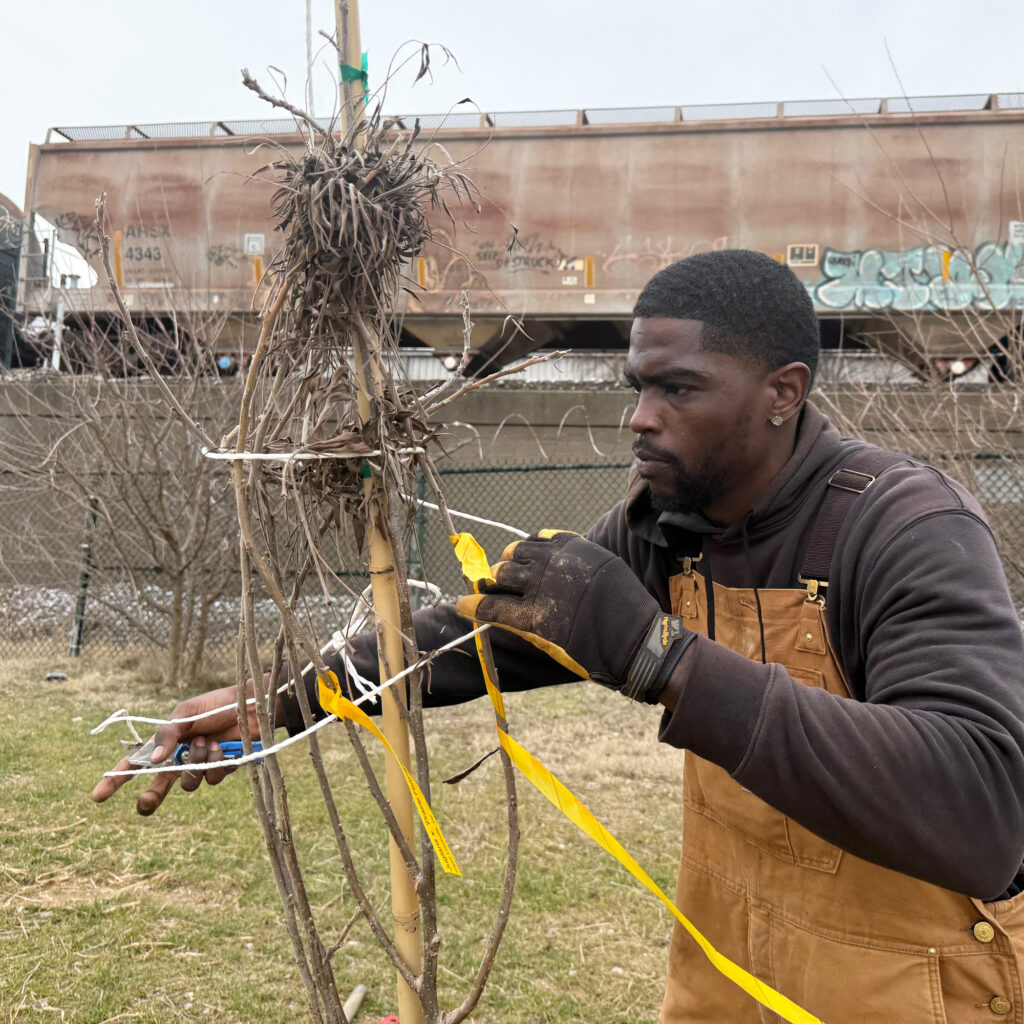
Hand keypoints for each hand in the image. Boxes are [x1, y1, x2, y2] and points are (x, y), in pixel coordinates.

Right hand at [91, 684, 262, 815]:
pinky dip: (215, 763)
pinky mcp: (221, 770)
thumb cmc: (216, 705)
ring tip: (205, 741)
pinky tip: (220, 747)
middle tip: (145, 802)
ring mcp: (201, 766)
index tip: (97, 796)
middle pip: (159, 787)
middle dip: (151, 797)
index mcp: (166, 743)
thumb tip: (153, 761)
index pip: (136, 764)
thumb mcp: (186, 713)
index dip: (116, 780)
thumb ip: (168, 734)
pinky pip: (211, 778)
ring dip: (195, 763)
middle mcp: (181, 758)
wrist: (249, 704)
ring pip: (188, 782)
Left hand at [455, 530, 693, 702]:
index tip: (514, 562)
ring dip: (489, 584)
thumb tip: (554, 560)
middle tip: (495, 580)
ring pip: (501, 577)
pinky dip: (474, 605)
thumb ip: (580, 560)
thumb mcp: (607, 569)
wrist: (638, 642)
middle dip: (503, 569)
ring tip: (481, 591)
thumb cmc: (628, 611)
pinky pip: (494, 607)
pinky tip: (462, 606)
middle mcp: (556, 564)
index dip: (520, 554)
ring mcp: (544, 591)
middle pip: (513, 557)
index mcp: (575, 549)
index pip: (534, 542)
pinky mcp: (535, 620)